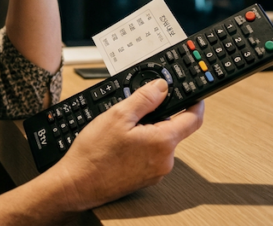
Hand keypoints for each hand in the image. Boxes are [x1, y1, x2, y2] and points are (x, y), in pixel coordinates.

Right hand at [52, 80, 204, 210]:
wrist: (77, 185)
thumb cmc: (94, 155)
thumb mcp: (118, 115)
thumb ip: (144, 98)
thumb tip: (162, 87)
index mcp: (163, 142)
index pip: (193, 119)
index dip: (195, 103)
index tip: (193, 95)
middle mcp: (165, 161)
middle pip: (173, 130)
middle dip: (158, 118)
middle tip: (134, 113)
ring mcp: (155, 173)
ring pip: (160, 143)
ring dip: (147, 133)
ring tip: (121, 133)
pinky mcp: (145, 179)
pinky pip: (150, 156)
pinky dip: (140, 147)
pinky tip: (120, 146)